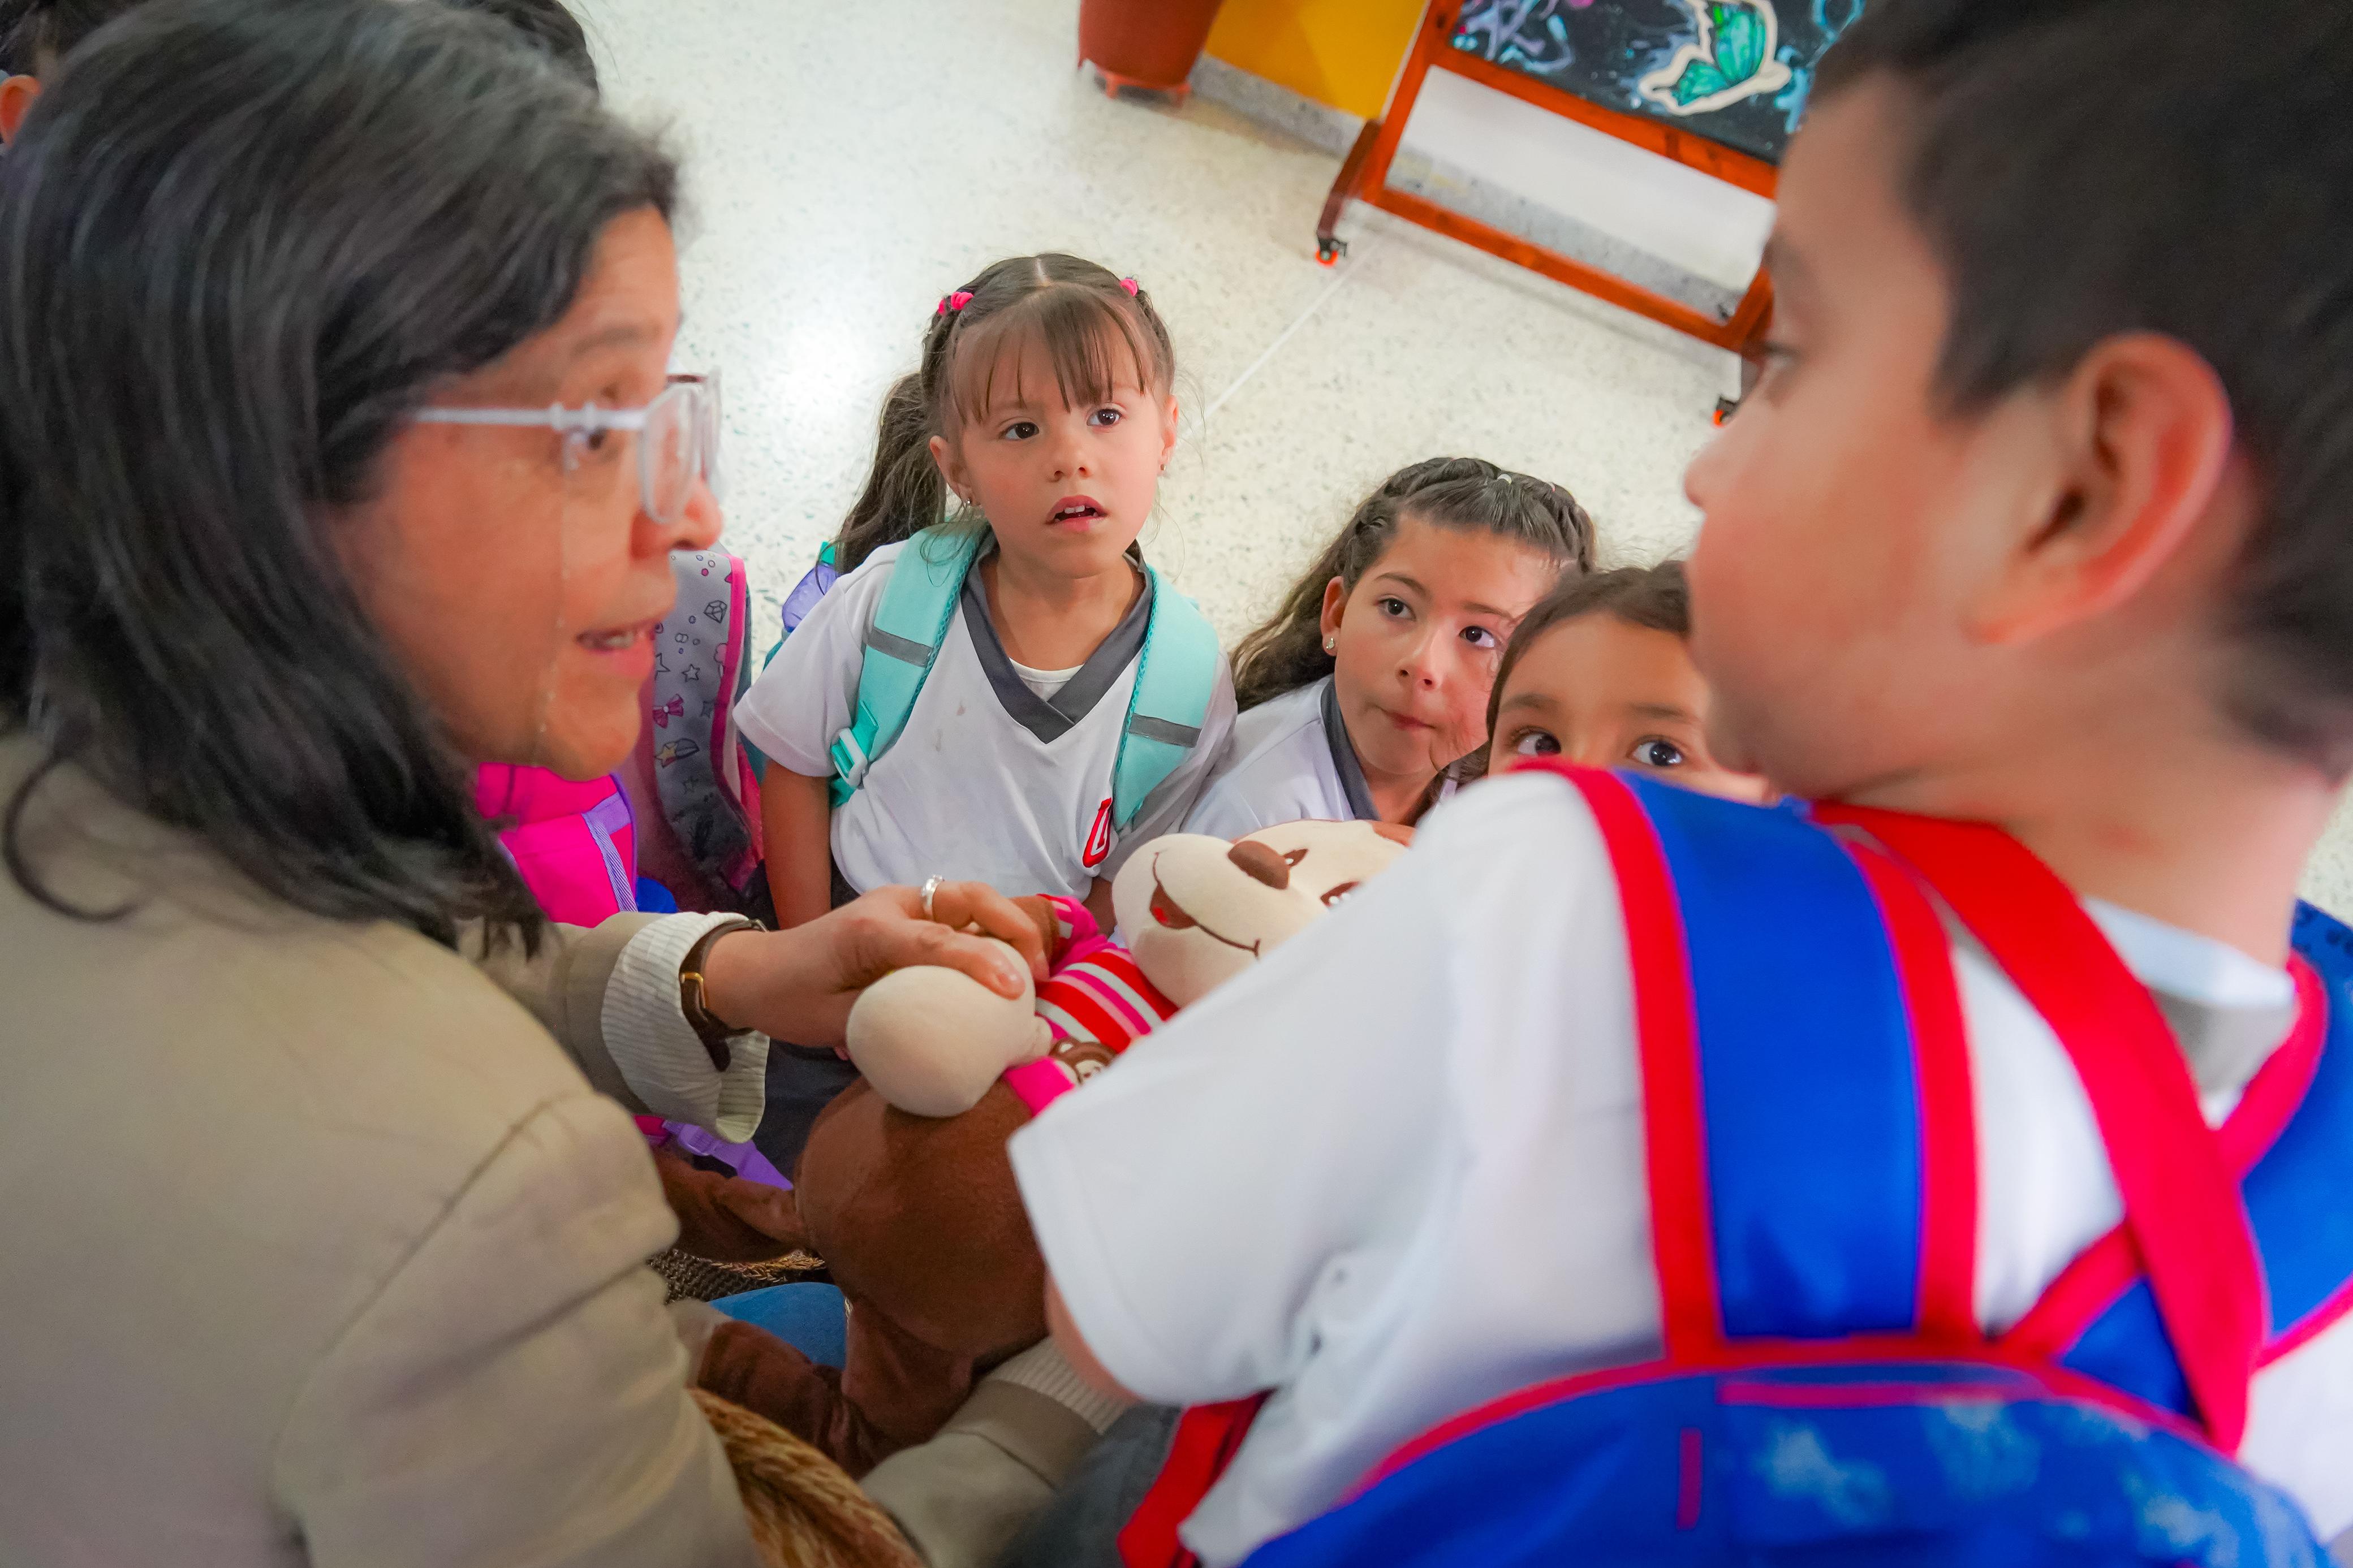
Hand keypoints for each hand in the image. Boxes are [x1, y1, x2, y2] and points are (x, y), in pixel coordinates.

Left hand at [699, 882, 1048, 1049]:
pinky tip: (1006, 964)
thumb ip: (888, 1026)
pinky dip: (990, 931)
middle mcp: (892, 906)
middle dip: (1014, 926)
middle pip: (969, 897)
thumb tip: (946, 1046)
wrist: (752, 970)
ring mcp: (900, 904)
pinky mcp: (905, 913)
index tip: (1018, 990)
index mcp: (870, 931)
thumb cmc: (789, 998)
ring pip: (970, 898)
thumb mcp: (833, 1023)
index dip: (983, 962)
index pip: (939, 941)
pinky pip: (958, 914)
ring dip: (1008, 924)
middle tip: (1041, 972)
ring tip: (1034, 968)